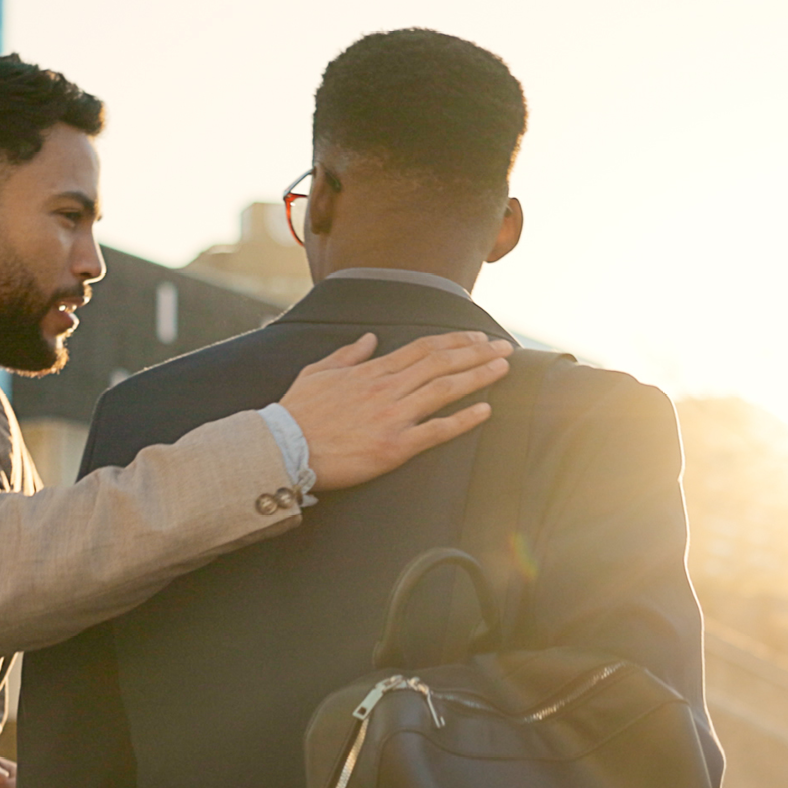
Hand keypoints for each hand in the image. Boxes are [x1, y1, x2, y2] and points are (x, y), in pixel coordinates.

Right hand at [278, 331, 512, 492]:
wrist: (283, 449)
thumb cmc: (296, 414)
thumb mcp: (317, 372)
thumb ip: (348, 354)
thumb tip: (369, 339)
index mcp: (371, 370)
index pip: (422, 348)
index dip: (454, 341)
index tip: (477, 338)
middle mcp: (387, 389)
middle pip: (441, 362)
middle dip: (478, 353)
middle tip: (505, 348)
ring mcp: (392, 417)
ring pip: (444, 389)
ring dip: (478, 376)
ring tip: (504, 369)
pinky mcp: (394, 447)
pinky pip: (436, 430)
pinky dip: (463, 419)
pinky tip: (485, 410)